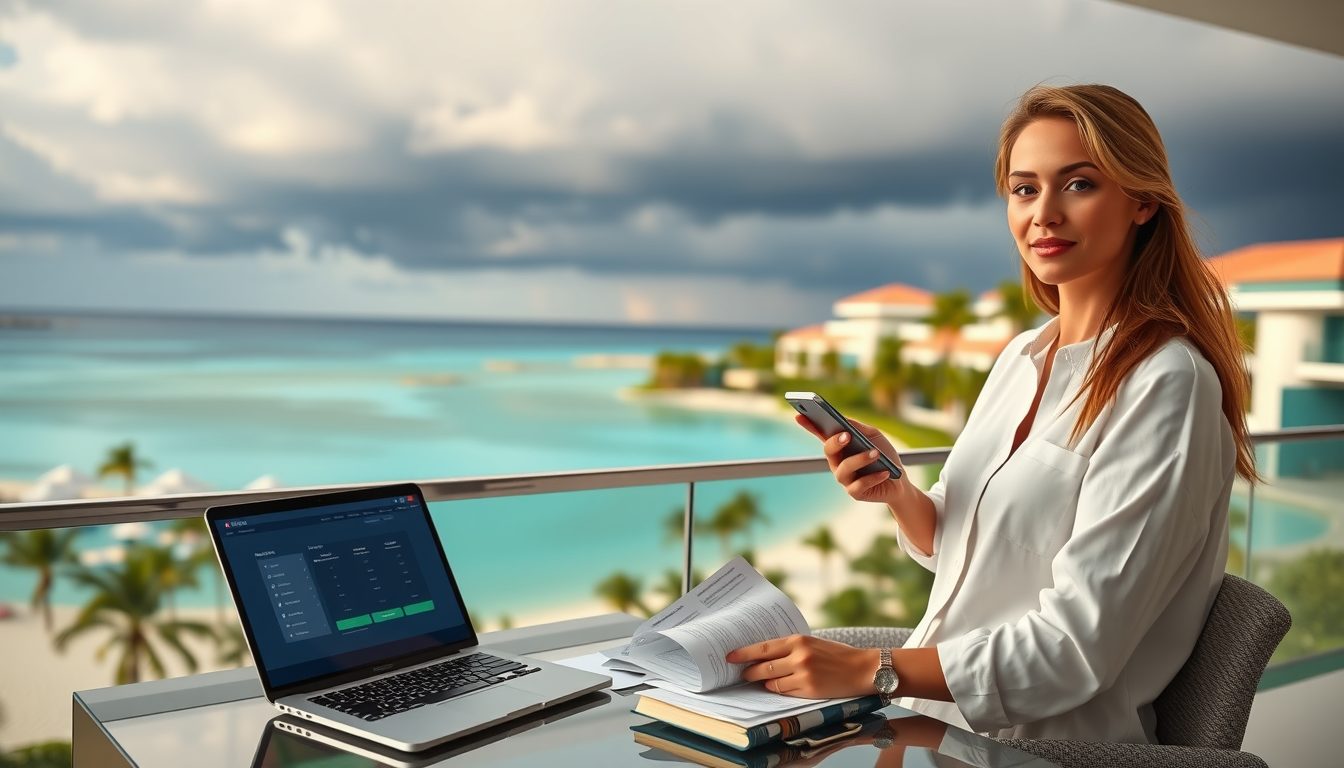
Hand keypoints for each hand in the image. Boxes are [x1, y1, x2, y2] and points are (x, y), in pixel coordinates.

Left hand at [726, 634, 877, 698]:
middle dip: (750, 672)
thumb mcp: (813, 642)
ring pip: (772, 682)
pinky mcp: (810, 690)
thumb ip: (791, 647)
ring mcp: (804, 674)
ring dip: (764, 683)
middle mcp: (799, 656)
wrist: (863, 668)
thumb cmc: (837, 655)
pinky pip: (785, 692)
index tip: (729, 657)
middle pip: (764, 667)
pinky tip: (778, 687)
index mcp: (798, 640)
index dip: (743, 653)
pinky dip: (779, 690)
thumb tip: (765, 655)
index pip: (763, 647)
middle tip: (742, 674)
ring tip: (760, 681)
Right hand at [795, 415, 909, 504]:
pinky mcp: (854, 492)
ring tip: (876, 454)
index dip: (809, 425)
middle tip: (847, 435)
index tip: (799, 415)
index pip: (821, 434)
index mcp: (840, 446)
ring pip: (844, 468)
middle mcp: (837, 462)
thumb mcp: (874, 436)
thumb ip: (858, 428)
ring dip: (860, 460)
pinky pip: (859, 485)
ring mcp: (844, 478)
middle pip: (829, 451)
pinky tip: (884, 472)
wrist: (899, 481)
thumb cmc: (885, 455)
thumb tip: (844, 421)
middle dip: (835, 442)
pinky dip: (873, 477)